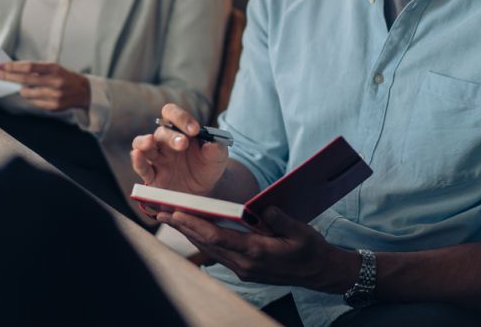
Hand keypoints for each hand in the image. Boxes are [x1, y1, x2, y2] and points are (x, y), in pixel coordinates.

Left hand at [0, 61, 89, 111]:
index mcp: (54, 69)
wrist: (83, 91)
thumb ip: (36, 70)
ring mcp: (54, 95)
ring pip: (26, 93)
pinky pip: (33, 103)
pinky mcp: (53, 107)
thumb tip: (14, 71)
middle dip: (9, 77)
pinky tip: (38, 95)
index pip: (29, 67)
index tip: (2, 66)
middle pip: (25, 79)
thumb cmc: (65, 77)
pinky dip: (32, 98)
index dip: (13, 67)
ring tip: (26, 87)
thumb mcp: (54, 68)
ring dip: (22, 90)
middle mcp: (54, 82)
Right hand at [130, 103, 227, 195]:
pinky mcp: (152, 176)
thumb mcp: (218, 156)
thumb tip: (211, 145)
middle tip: (183, 143)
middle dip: (172, 136)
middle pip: (161, 132)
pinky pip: (141, 167)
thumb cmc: (208, 165)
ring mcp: (157, 158)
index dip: (181, 118)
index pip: (173, 114)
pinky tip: (137, 155)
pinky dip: (137, 161)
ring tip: (149, 142)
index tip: (195, 129)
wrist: (205, 188)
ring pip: (143, 144)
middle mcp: (165, 142)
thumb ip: (217, 149)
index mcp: (180, 130)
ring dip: (144, 142)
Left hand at [160, 206, 357, 292]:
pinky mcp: (244, 269)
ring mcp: (243, 269)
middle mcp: (245, 264)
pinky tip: (194, 229)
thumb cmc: (311, 250)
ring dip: (189, 233)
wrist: (319, 273)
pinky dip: (203, 239)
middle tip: (161, 211)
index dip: (194, 225)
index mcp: (256, 253)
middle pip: (207, 243)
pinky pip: (218, 252)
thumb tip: (262, 208)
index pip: (218, 237)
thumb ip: (279, 219)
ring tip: (170, 218)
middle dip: (183, 227)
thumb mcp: (300, 231)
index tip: (176, 212)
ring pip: (209, 249)